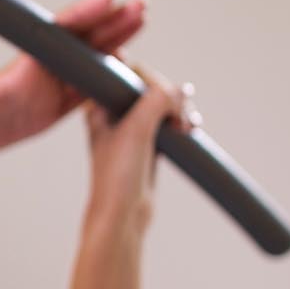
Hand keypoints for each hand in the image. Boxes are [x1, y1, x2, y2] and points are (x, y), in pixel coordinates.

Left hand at [0, 0, 146, 162]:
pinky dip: (108, 81)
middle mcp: (39, 70)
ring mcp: (48, 88)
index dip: (84, 14)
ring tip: (140, 23)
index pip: (58, 31)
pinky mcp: (53, 108)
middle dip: (111, 22)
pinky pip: (87, 92)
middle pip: (82, 41)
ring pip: (90, 62)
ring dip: (116, 44)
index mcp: (23, 64)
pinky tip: (129, 72)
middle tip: (140, 6)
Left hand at [82, 66, 198, 237]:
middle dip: (170, 96)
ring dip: (179, 109)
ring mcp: (131, 129)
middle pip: (150, 86)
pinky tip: (190, 129)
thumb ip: (156, 101)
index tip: (165, 100)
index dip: (152, 79)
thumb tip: (182, 89)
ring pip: (161, 105)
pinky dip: (181, 122)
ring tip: (188, 125)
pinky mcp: (147, 144)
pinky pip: (168, 122)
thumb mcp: (136, 130)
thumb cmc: (117, 176)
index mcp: (99, 105)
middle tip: (179, 118)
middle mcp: (113, 114)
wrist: (122, 216)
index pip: (130, 72)